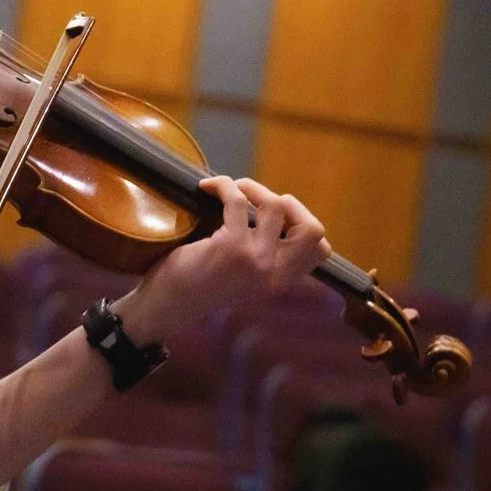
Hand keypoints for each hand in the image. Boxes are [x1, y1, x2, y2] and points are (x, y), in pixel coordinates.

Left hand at [117, 176, 329, 343]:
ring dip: (253, 188)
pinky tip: (208, 187)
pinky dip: (223, 185)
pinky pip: (237, 200)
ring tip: (234, 189)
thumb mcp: (248, 280)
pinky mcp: (230, 247)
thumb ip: (269, 257)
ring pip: (276, 206)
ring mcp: (255, 260)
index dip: (305, 223)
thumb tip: (277, 212)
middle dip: (291, 203)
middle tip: (260, 200)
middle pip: (313, 229)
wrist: (170, 305)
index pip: (321, 250)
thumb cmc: (204, 286)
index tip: (279, 215)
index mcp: (282, 281)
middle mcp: (274, 273)